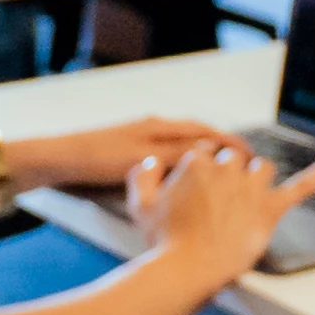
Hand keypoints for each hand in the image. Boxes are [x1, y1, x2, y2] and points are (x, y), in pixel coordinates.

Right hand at [0, 113, 237, 246]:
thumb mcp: (123, 166)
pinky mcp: (142, 155)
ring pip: (201, 144)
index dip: (226, 144)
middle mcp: (157, 128)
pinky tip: (217, 188)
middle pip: (209, 135)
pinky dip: (203, 171)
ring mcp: (150, 139)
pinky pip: (182, 160)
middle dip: (236, 150)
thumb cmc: (84, 166)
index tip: (247, 155)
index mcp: (153, 127)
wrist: (56, 159)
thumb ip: (148, 169)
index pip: (201, 131)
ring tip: (247, 176)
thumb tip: (168, 180)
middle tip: (258, 165)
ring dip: (226, 158)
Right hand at [125, 134, 314, 285]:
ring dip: (256, 179)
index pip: (207, 155)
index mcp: (196, 163)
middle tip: (218, 207)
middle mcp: (226, 169)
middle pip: (235, 160)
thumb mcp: (139, 205)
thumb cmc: (163, 242)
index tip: (198, 194)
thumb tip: (153, 164)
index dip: (203, 176)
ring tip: (246, 202)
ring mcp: (250, 188)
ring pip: (262, 169)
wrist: (185, 272)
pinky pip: (301, 187)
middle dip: (229, 179)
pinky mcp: (269, 209)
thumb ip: (143, 176)